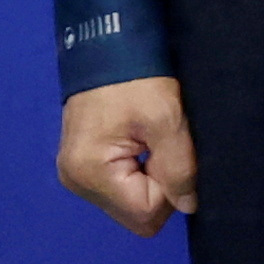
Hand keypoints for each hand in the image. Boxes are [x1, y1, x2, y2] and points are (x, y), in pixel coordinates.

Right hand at [57, 79, 198, 235]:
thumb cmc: (134, 79)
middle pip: (135, 216)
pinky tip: (136, 147)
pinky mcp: (80, 169)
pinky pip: (119, 192)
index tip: (167, 151)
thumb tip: (188, 206)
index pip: (146, 213)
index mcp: (91, 173)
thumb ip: (179, 168)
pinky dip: (136, 177)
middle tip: (159, 148)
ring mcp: (75, 178)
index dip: (169, 189)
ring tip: (147, 144)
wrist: (105, 47)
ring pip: (129, 206)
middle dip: (158, 190)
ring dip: (148, 183)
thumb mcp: (166, 119)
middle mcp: (77, 184)